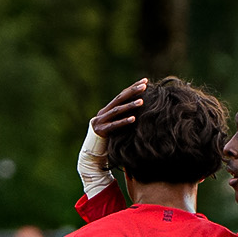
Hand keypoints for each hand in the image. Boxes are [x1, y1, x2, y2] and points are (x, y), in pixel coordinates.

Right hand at [81, 80, 145, 199]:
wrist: (92, 156)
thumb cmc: (108, 141)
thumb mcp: (117, 127)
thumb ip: (124, 117)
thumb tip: (140, 110)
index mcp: (107, 109)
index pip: (122, 95)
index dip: (133, 87)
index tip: (145, 81)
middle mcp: (103, 113)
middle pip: (119, 99)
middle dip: (132, 91)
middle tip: (144, 85)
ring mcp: (101, 121)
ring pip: (117, 111)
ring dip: (130, 105)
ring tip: (142, 101)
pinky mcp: (101, 131)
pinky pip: (114, 126)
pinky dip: (124, 121)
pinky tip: (134, 118)